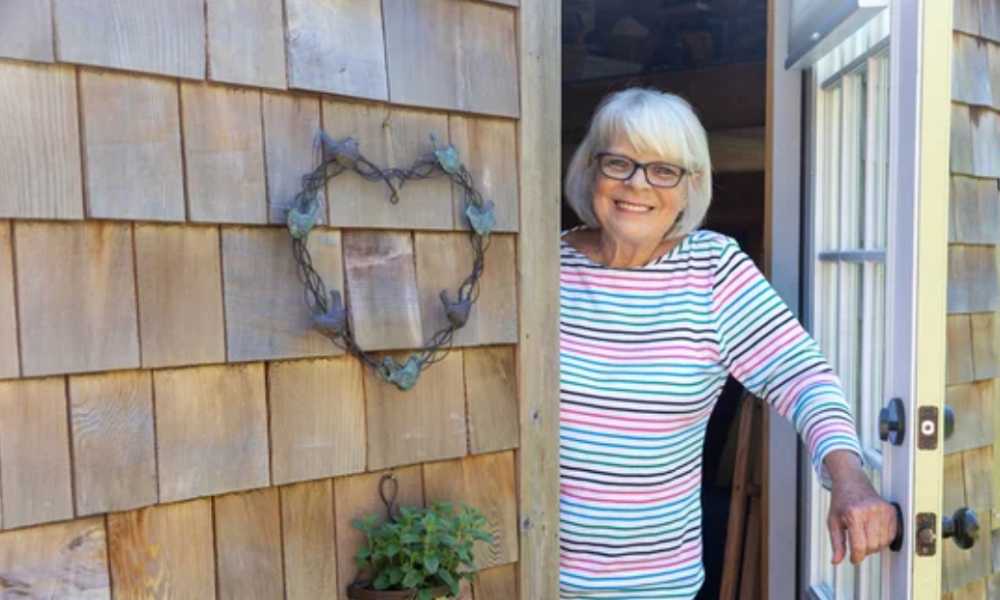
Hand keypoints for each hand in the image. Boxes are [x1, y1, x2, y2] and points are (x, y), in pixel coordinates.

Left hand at [824, 450, 897, 564]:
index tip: (853, 560)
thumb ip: (836, 543)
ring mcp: (883, 510)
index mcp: (853, 514)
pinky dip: (884, 539)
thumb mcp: (833, 521)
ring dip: (875, 546)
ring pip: (884, 542)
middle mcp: (870, 511)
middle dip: (865, 552)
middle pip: (873, 546)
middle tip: (858, 546)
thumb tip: (836, 561)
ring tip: (865, 538)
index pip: (859, 546)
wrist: (851, 481)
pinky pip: (893, 535)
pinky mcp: (892, 510)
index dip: (856, 558)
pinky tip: (875, 534)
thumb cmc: (841, 501)